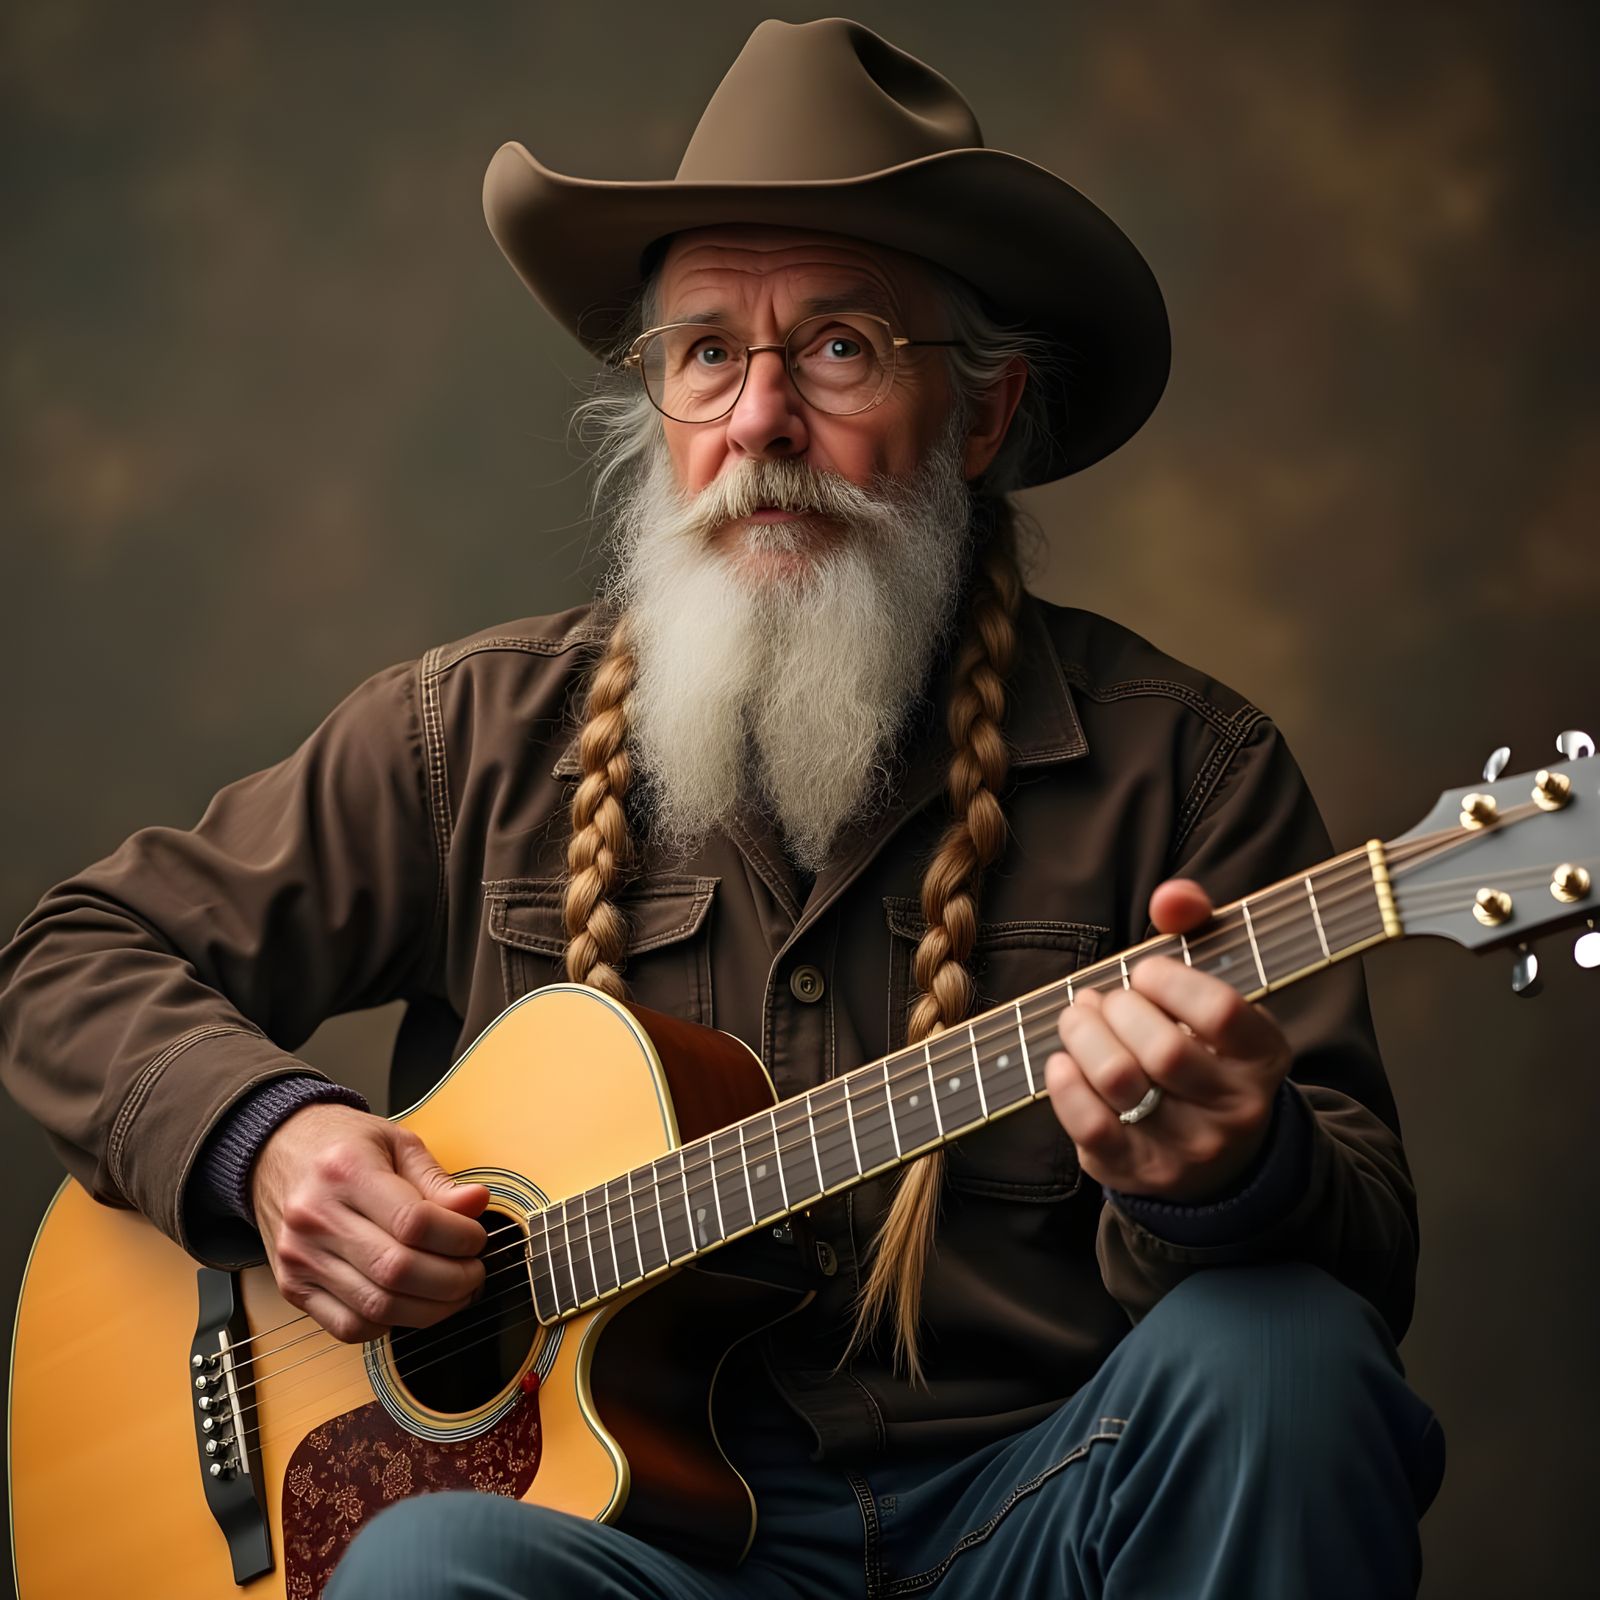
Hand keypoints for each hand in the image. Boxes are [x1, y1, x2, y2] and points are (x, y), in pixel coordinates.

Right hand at [251, 1103, 489, 1342]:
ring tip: (453, 1292)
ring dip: (429, 1309)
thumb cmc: (343, 1145)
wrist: (277, 1151)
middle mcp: (315, 1218)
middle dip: (452, 1280)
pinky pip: (348, 1327)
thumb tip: (477, 1203)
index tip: (476, 1238)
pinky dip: (389, 1324)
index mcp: (345, 1171)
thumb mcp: (396, 1142)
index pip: (414, 1222)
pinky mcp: (292, 1288)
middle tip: (473, 1272)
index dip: (458, 1238)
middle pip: (396, 1271)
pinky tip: (409, 1303)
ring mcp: (300, 1258)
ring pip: (376, 1307)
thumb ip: (437, 1180)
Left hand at [1045, 879, 1291, 1201]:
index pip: (1221, 1012)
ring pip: (1122, 1083)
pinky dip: (1065, 1083)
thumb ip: (1198, 929)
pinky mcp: (1138, 1173)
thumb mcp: (1216, 994)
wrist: (1217, 1158)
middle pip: (1163, 1051)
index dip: (1169, 980)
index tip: (1145, 972)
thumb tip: (1171, 897)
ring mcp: (1187, 1150)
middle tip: (1103, 1000)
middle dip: (1117, 1009)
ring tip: (1079, 1020)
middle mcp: (1235, 1112)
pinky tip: (1065, 1061)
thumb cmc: (1205, 1052)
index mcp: (1264, 1059)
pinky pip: (1091, 1125)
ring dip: (1083, 1036)